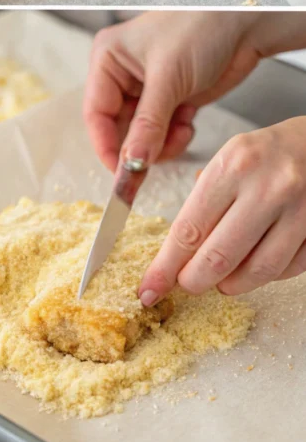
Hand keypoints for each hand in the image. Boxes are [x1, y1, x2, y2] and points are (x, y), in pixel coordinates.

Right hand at [83, 11, 261, 171]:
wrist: (245, 21)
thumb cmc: (200, 28)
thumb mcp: (168, 78)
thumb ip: (148, 124)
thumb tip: (130, 163)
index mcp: (108, 60)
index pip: (96, 113)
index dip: (106, 145)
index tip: (121, 173)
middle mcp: (123, 75)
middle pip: (118, 128)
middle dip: (137, 147)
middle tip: (151, 166)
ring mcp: (149, 89)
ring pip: (142, 135)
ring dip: (160, 144)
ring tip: (180, 133)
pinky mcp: (172, 99)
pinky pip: (163, 133)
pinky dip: (175, 137)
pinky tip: (188, 124)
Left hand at [139, 117, 305, 301]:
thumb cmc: (266, 153)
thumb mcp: (228, 159)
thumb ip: (204, 201)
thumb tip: (176, 253)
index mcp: (234, 166)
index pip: (189, 229)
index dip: (165, 267)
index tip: (150, 288)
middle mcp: (267, 187)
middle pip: (218, 257)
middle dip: (194, 281)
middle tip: (187, 284)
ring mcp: (299, 211)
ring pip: (256, 271)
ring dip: (231, 284)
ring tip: (222, 279)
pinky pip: (287, 270)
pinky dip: (265, 277)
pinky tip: (255, 265)